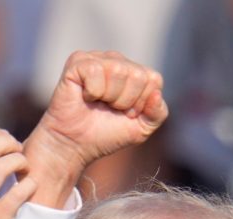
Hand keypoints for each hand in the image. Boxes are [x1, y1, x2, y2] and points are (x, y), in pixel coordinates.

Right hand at [27, 51, 167, 182]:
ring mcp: (97, 58)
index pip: (153, 80)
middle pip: (138, 75)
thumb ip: (158, 113)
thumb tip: (157, 93)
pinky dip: (92, 92)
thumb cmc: (106, 134)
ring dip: (109, 97)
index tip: (126, 113)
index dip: (141, 104)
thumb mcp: (141, 129)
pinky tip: (84, 96)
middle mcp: (117, 61)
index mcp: (135, 72)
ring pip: (118, 70)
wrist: (74, 145)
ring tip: (97, 103)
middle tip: (109, 109)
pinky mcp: (78, 62)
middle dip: (125, 101)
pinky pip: (96, 72)